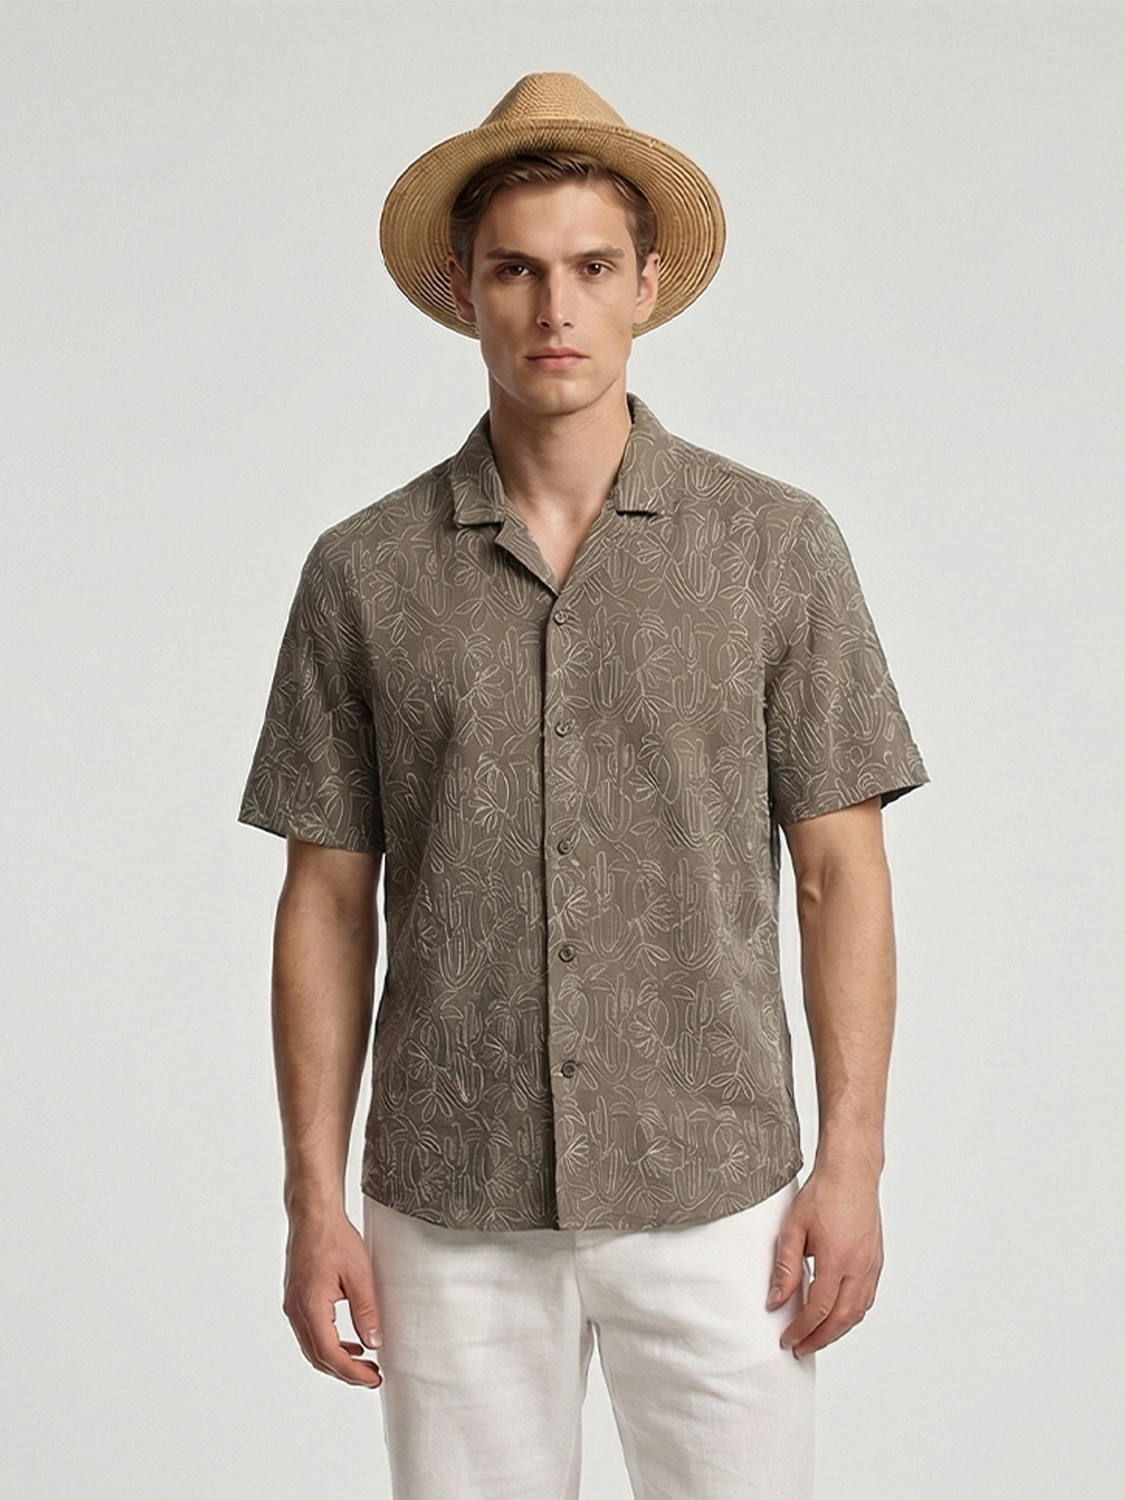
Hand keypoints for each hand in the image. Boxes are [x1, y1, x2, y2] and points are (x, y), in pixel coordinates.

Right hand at [282, 1209, 382, 1386]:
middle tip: (372, 1376)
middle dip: (345, 1372)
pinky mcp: (296, 1299)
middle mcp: (296, 1310)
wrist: (314, 1215)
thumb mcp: (359, 1275)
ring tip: (364, 1362)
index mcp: (310, 1306)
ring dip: (336, 1359)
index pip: (329, 1354)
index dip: (352, 1372)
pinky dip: (328, 1344)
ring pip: (312, 1347)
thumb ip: (366, 1311)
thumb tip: (374, 1343)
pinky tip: (350, 1342)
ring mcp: (293, 1306)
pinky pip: (310, 1333)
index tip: (373, 1378)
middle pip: (318, 1357)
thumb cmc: (334, 1238)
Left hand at [767, 1167, 883, 1357]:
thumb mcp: (793, 1227)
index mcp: (836, 1258)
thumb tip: (776, 1300)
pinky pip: (867, 1298)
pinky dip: (852, 1314)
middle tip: (800, 1348)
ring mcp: (872, 1265)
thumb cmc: (822, 1194)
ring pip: (858, 1312)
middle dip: (820, 1338)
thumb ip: (785, 1267)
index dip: (801, 1329)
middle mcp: (859, 1266)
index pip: (818, 1308)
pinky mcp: (877, 1261)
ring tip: (817, 1337)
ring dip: (837, 1331)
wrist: (851, 1172)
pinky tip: (838, 1316)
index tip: (787, 1339)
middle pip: (841, 1318)